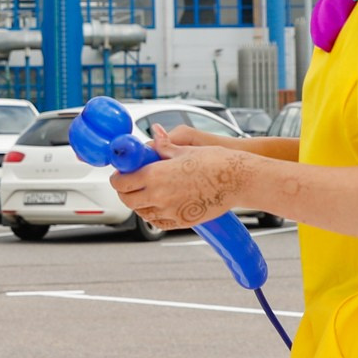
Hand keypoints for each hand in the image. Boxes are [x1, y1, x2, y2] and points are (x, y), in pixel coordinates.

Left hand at [108, 126, 254, 229]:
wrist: (239, 180)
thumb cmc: (216, 162)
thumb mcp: (185, 149)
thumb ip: (164, 147)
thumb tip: (154, 136)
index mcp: (156, 176)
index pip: (122, 182)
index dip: (118, 177)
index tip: (121, 173)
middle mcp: (159, 196)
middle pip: (127, 199)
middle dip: (125, 190)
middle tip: (130, 182)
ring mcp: (170, 212)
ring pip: (141, 212)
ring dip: (138, 202)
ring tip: (146, 191)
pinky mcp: (182, 222)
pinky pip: (158, 221)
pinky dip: (153, 213)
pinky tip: (159, 203)